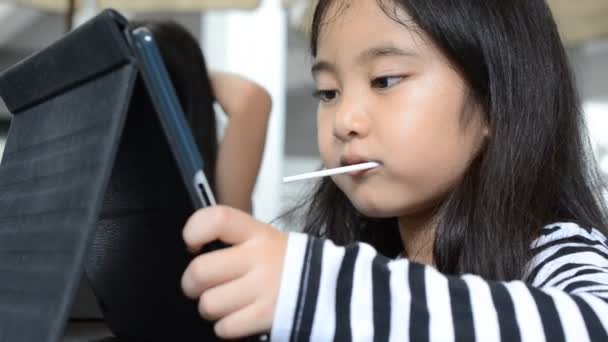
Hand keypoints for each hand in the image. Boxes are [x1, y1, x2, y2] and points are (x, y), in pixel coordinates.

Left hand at [181, 206, 287, 338]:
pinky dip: (226, 327)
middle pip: (200, 271)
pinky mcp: (266, 316)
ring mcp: (264, 287)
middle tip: (199, 286)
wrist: (326, 288)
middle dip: (192, 284)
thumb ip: (232, 240)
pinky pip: (225, 327)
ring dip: (211, 308)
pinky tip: (238, 317)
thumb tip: (195, 251)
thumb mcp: (265, 239)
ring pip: (209, 303)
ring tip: (225, 304)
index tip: (193, 244)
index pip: (217, 219)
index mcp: (257, 233)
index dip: (194, 230)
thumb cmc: (285, 264)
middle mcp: (260, 257)